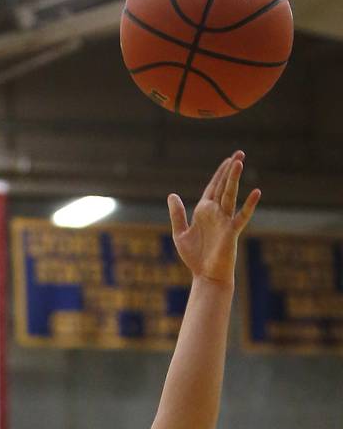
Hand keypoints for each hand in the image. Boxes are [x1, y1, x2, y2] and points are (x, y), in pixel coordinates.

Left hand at [167, 151, 259, 286]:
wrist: (206, 276)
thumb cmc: (194, 257)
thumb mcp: (180, 234)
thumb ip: (177, 215)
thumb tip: (172, 195)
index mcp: (204, 211)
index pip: (213, 187)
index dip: (219, 174)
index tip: (228, 160)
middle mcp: (216, 213)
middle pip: (224, 187)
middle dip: (230, 170)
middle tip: (239, 152)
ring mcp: (225, 221)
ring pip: (230, 195)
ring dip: (234, 179)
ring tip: (239, 162)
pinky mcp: (231, 231)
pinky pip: (242, 216)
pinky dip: (249, 204)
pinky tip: (256, 192)